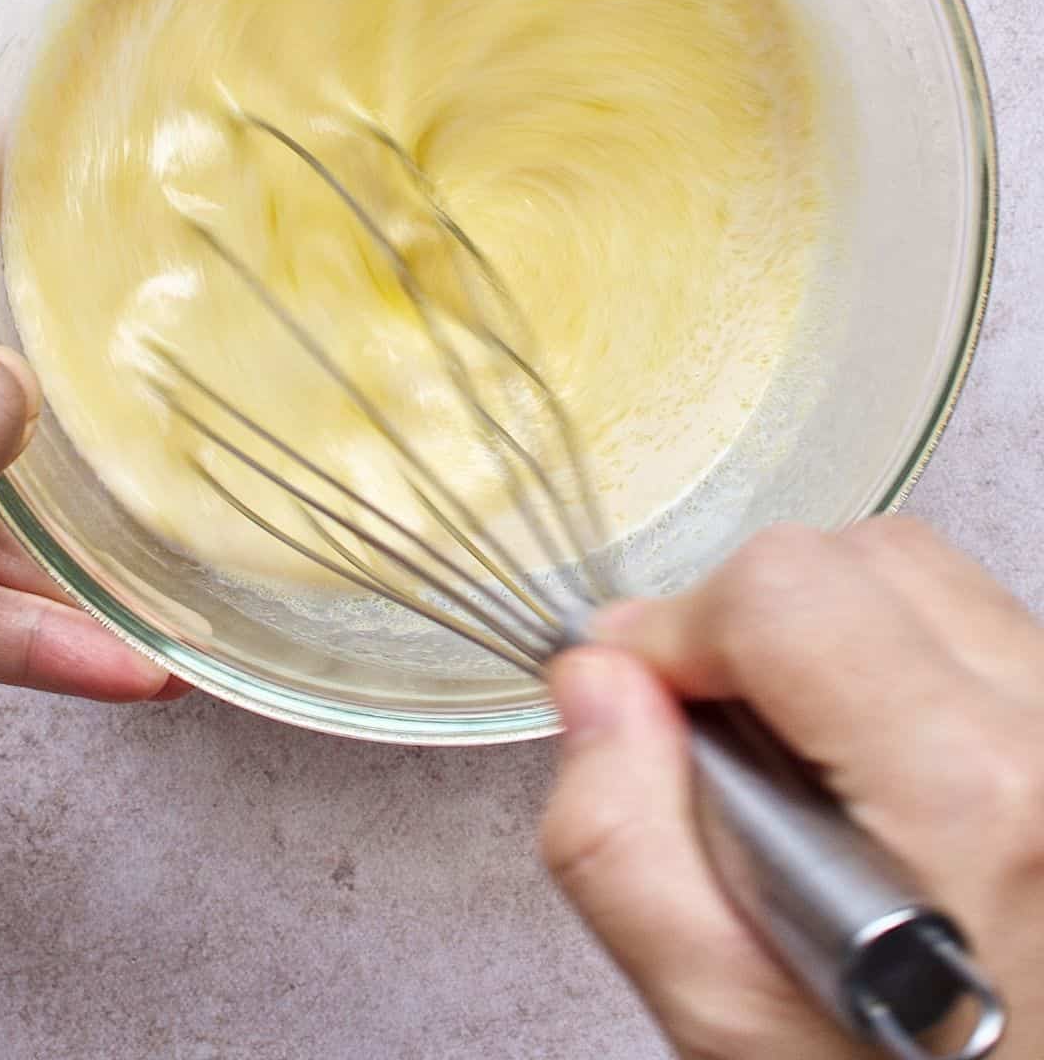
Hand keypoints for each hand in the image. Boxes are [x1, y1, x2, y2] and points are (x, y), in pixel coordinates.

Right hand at [543, 517, 1042, 1057]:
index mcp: (966, 796)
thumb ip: (620, 840)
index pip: (782, 590)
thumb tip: (595, 678)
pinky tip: (875, 754)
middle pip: (853, 556)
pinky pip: (971, 617)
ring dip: (829, 630)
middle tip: (728, 739)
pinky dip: (896, 652)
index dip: (679, 628)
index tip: (646, 692)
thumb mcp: (723, 1011)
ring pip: (918, 571)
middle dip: (753, 623)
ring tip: (807, 753)